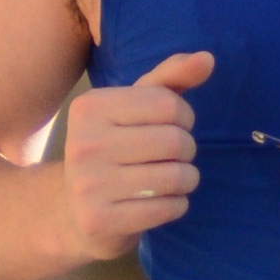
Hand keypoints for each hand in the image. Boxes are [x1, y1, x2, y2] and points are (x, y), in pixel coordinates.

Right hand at [59, 48, 211, 256]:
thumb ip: (170, 78)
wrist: (72, 210)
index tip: (172, 126)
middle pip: (176, 142)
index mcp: (90, 107)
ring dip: (187, 179)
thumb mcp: (133, 107)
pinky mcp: (100, 220)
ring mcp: (89, 185)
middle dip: (187, 150)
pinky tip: (161, 200)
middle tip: (174, 156)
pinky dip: (177, 204)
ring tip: (173, 179)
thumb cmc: (112, 148)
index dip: (184, 117)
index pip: (169, 104)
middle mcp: (85, 143)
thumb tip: (207, 59)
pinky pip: (169, 208)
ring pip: (177, 177)